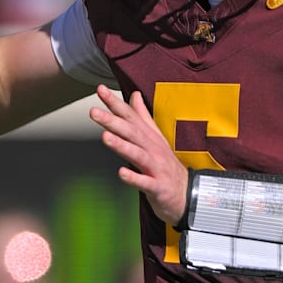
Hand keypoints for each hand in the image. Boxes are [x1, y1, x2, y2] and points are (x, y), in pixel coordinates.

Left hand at [90, 85, 187, 225]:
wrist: (188, 192)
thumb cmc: (166, 164)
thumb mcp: (155, 137)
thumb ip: (143, 116)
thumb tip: (134, 95)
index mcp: (150, 136)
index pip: (130, 116)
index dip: (115, 103)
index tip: (100, 90)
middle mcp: (152, 149)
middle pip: (131, 132)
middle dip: (113, 121)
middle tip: (94, 112)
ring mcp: (156, 167)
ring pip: (137, 154)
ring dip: (121, 145)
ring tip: (105, 137)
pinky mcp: (157, 186)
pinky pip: (144, 182)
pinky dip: (133, 177)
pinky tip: (121, 172)